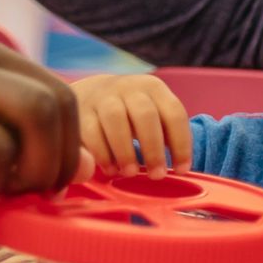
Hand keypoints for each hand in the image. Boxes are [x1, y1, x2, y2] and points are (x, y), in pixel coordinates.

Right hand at [71, 74, 192, 179]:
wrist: (91, 92)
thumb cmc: (130, 112)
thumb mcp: (151, 111)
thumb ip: (165, 132)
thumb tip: (180, 167)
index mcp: (153, 88)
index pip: (174, 113)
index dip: (181, 144)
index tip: (181, 170)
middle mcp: (129, 88)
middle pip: (145, 115)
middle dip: (153, 149)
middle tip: (156, 175)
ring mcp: (103, 96)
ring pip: (116, 120)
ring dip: (126, 152)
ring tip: (130, 173)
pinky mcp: (80, 110)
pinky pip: (92, 131)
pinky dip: (103, 154)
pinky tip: (111, 169)